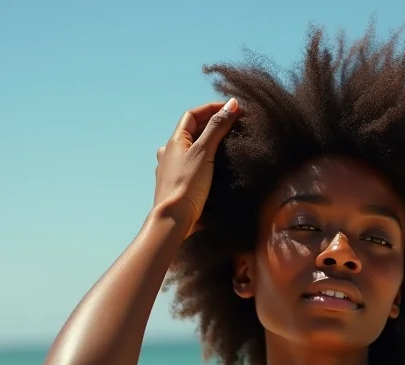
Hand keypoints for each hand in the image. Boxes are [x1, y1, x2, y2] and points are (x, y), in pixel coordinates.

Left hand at [153, 98, 239, 235]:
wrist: (174, 220)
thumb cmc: (187, 184)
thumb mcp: (205, 152)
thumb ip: (218, 128)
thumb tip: (232, 104)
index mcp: (174, 142)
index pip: (192, 116)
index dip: (211, 109)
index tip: (233, 109)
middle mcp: (170, 154)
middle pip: (192, 133)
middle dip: (212, 127)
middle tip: (234, 126)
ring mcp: (172, 172)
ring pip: (192, 152)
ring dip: (208, 146)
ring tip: (228, 147)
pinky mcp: (179, 189)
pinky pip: (192, 169)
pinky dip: (206, 164)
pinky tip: (217, 171)